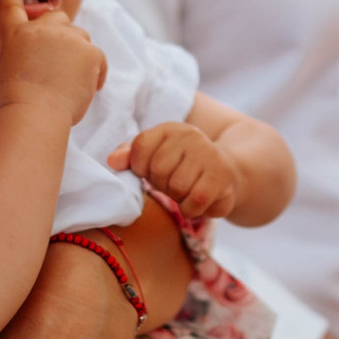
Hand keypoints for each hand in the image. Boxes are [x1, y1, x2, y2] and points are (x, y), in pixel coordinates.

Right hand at [0, 0, 105, 126]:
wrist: (35, 113)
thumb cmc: (18, 100)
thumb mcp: (8, 68)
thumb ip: (23, 52)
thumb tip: (38, 55)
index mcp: (17, 34)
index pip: (12, 7)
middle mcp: (43, 29)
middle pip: (58, 17)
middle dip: (60, 32)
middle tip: (58, 58)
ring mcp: (69, 38)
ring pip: (81, 37)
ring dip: (77, 52)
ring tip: (70, 79)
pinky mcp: (91, 52)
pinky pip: (98, 56)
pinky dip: (95, 71)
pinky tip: (88, 86)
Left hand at [109, 122, 243, 221]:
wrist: (226, 170)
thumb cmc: (182, 165)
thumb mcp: (155, 155)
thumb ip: (130, 155)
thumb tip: (112, 162)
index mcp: (169, 129)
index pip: (140, 147)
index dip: (140, 167)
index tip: (150, 172)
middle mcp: (191, 135)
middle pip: (158, 170)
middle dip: (161, 185)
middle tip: (173, 183)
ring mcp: (209, 153)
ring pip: (176, 188)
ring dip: (177, 199)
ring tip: (186, 192)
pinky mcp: (222, 175)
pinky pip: (195, 202)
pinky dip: (191, 210)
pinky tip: (196, 202)